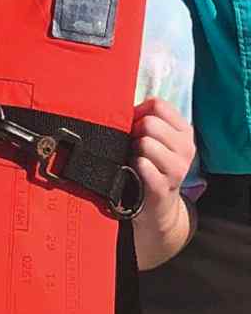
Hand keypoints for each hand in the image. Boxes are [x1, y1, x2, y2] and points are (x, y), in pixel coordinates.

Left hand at [130, 98, 195, 268]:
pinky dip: (133, 167)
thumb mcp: (158, 141)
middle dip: (135, 133)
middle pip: (150, 122)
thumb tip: (126, 106)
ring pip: (145, 142)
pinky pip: (142, 165)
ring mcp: (177, 169)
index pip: (158, 105)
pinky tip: (133, 174)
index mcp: (185, 132)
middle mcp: (186, 149)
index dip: (139, 112)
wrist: (157, 209)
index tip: (134, 126)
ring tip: (134, 161)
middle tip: (133, 147)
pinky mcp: (162, 187)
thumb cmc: (151, 167)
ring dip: (133, 151)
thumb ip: (147, 119)